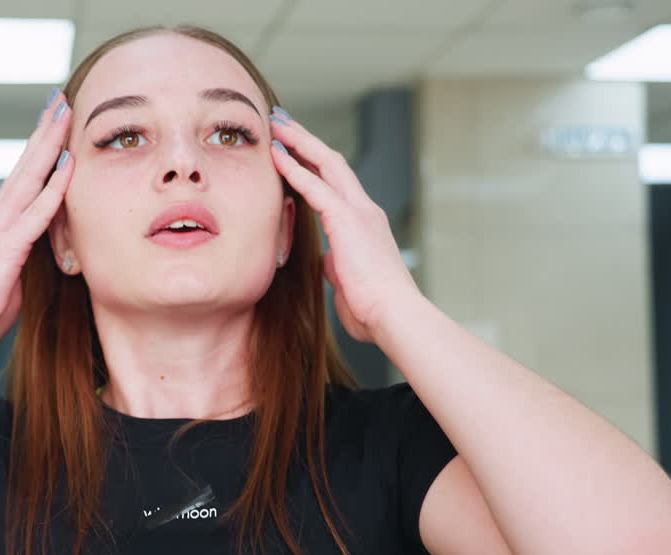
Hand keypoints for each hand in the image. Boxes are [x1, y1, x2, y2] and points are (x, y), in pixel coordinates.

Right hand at [0, 92, 74, 352]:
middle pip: (25, 164)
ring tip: (64, 112)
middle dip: (44, 131)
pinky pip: (37, 211)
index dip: (38, 150)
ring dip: (50, 143)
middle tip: (59, 99)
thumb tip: (36, 260)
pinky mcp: (6, 246)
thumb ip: (22, 263)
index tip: (52, 124)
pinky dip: (54, 185)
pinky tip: (69, 163)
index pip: (22, 178)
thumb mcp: (6, 282)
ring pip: (30, 175)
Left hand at [267, 110, 422, 343]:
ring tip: (276, 125)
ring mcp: (359, 213)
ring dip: (299, 143)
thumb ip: (336, 264)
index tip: (294, 148)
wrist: (394, 317)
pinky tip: (276, 155)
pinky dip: (295, 169)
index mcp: (365, 225)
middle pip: (332, 163)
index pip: (337, 184)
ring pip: (326, 164)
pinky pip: (316, 188)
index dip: (314, 164)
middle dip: (306, 140)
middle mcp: (365, 211)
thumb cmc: (373, 310)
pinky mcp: (349, 221)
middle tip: (283, 122)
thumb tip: (326, 259)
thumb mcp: (347, 281)